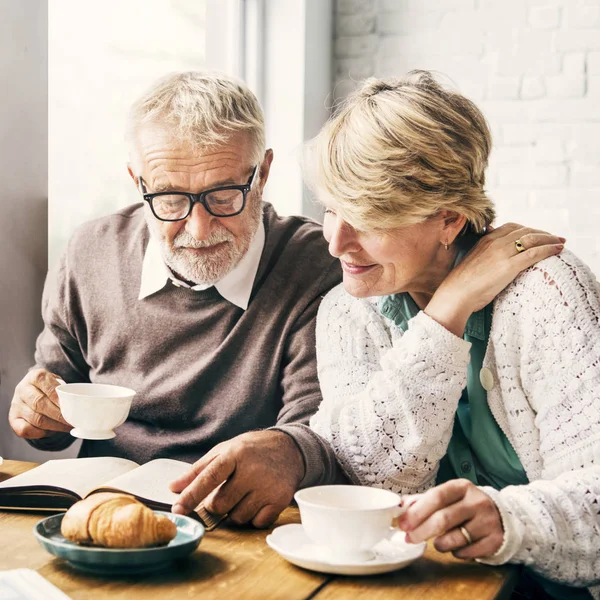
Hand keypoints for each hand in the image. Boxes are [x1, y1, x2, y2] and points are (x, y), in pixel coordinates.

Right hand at [8, 369, 71, 438]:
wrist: (33, 392)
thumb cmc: (51, 388)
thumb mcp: (58, 382)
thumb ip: (65, 390)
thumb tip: (81, 404)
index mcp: (35, 376)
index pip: (47, 386)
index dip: (58, 398)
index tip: (71, 406)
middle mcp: (22, 389)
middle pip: (40, 403)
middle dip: (59, 415)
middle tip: (72, 421)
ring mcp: (16, 404)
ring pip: (35, 419)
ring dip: (54, 426)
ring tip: (67, 427)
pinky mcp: (13, 419)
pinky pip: (25, 429)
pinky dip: (40, 433)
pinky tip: (51, 431)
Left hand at [169, 430, 304, 527]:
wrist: (290, 448)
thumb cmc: (252, 449)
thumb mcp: (226, 450)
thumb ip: (199, 469)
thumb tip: (173, 487)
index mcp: (235, 454)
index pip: (209, 477)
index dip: (191, 495)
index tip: (178, 508)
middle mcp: (252, 470)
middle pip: (220, 504)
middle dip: (218, 503)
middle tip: (228, 490)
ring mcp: (267, 486)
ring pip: (237, 517)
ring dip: (236, 511)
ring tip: (245, 493)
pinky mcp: (280, 500)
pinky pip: (256, 523)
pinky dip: (253, 517)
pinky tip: (258, 500)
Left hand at [397, 479, 503, 559]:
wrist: (501, 517)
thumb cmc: (466, 506)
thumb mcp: (448, 497)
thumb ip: (425, 500)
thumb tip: (401, 505)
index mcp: (461, 487)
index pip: (437, 496)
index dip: (417, 511)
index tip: (402, 523)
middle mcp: (476, 502)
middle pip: (444, 518)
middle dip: (422, 531)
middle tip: (409, 538)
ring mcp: (487, 521)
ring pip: (455, 538)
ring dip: (439, 544)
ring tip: (436, 543)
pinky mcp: (494, 540)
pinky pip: (467, 552)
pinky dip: (455, 553)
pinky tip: (455, 547)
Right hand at [426, 223, 564, 336]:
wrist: (456, 294)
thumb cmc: (462, 284)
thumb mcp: (473, 261)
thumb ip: (485, 254)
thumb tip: (493, 257)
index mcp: (485, 240)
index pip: (512, 227)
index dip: (528, 229)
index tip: (538, 234)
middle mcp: (495, 242)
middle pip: (525, 231)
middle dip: (543, 233)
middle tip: (555, 238)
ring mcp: (502, 253)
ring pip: (532, 239)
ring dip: (550, 239)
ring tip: (560, 243)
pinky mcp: (508, 266)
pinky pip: (534, 253)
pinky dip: (548, 249)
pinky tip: (558, 250)